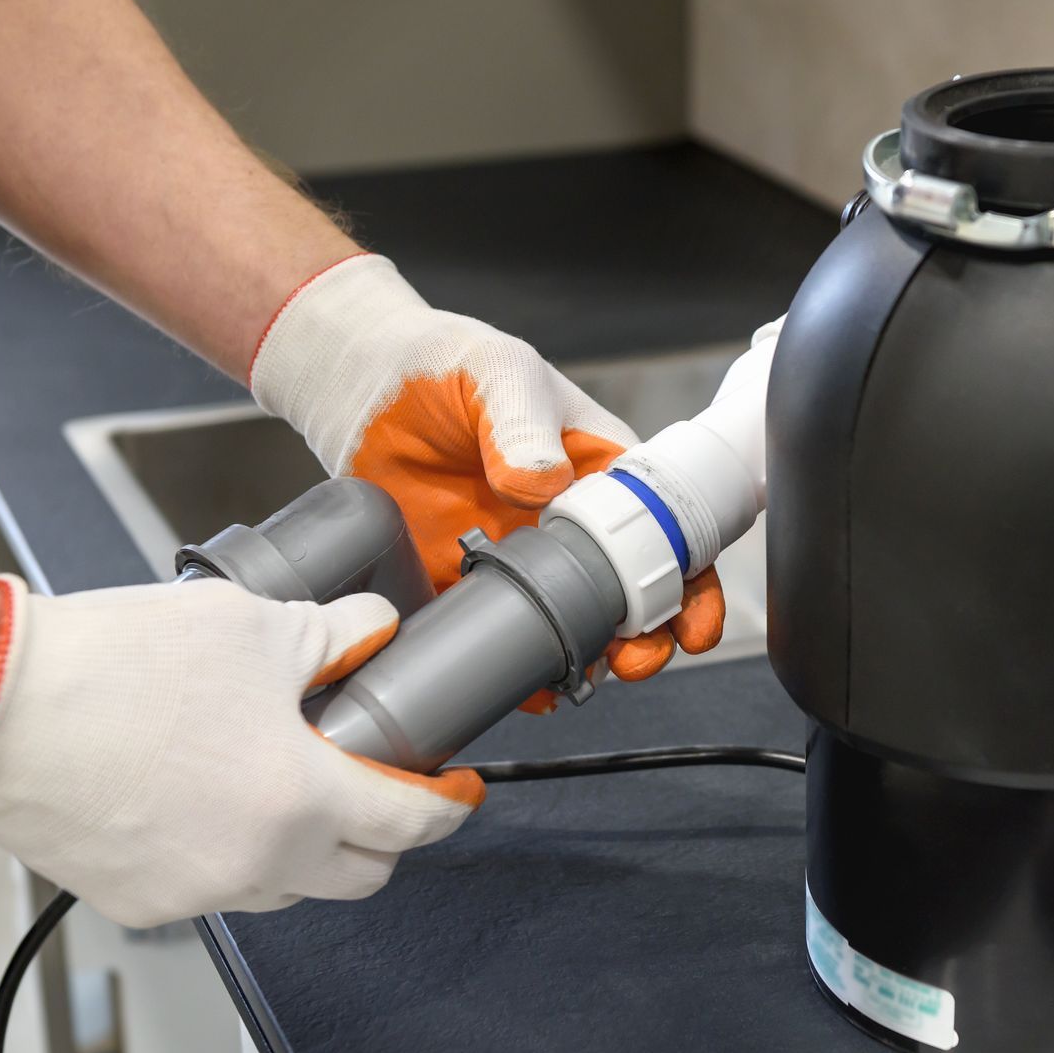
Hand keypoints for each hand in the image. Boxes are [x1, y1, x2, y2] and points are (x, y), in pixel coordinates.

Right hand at [0, 576, 481, 927]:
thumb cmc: (114, 665)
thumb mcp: (251, 624)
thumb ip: (332, 636)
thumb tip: (372, 633)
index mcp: (302, 801)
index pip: (410, 826)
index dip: (447, 806)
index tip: (456, 791)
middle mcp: (257, 865)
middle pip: (360, 876)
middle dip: (382, 836)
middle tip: (374, 784)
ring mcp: (197, 894)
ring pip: (287, 889)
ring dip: (305, 847)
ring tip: (280, 780)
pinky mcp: (141, 903)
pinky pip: (216, 889)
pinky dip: (232, 853)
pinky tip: (208, 798)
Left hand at [248, 254, 721, 685]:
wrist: (361, 388)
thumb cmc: (445, 365)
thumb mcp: (496, 373)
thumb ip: (521, 422)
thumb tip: (541, 482)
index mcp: (600, 471)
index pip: (667, 530)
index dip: (691, 577)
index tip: (692, 615)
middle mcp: (570, 525)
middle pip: (633, 593)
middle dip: (651, 636)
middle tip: (640, 658)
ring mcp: (522, 562)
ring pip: (577, 625)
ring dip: (593, 659)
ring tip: (588, 674)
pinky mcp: (469, 587)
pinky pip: (504, 640)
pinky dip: (524, 671)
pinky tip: (530, 687)